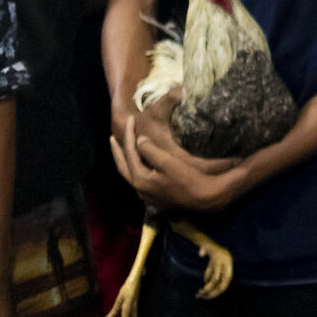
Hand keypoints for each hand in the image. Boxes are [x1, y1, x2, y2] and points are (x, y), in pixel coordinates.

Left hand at [110, 111, 249, 213]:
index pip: (129, 153)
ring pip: (130, 174)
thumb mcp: (168, 162)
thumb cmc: (187, 178)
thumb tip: (139, 139)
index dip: (128, 134)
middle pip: (123, 167)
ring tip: (123, 149)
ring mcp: (146, 195)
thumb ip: (150, 150)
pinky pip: (139, 179)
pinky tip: (140, 164)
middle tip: (112, 137)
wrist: (204, 197)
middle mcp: (139, 189)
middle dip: (117, 151)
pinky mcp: (155, 197)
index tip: (129, 119)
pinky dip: (135, 168)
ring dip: (126, 160)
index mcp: (139, 179)